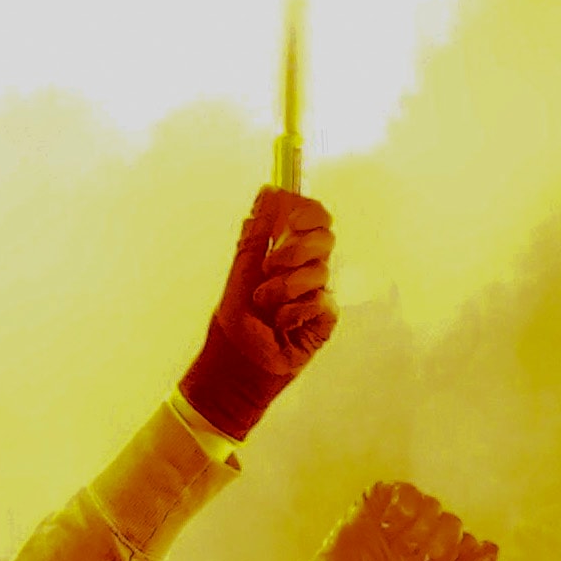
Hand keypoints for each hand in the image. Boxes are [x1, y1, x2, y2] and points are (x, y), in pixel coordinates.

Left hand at [180, 187, 336, 439]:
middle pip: (324, 238)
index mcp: (285, 254)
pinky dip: (294, 311)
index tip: (295, 213)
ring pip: (320, 270)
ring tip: (264, 306)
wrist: (236, 369)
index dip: (309, 211)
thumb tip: (268, 191)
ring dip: (284, 287)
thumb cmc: (234, 327)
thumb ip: (257, 235)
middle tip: (270, 267)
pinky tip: (282, 326)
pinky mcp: (326, 319)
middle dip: (295, 249)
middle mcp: (305, 270)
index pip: (312, 219)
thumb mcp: (240, 273)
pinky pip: (322, 301)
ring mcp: (317, 294)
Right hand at [297, 482, 497, 560]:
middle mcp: (425, 528)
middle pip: (452, 522)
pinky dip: (399, 510)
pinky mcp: (379, 497)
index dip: (452, 556)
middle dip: (431, 546)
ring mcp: (403, 511)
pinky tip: (385, 526)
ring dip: (413, 530)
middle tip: (406, 560)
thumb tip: (492, 548)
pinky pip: (406, 490)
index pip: (467, 541)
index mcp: (440, 550)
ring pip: (432, 505)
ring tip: (392, 544)